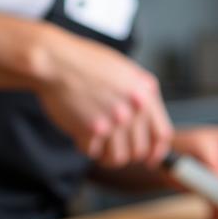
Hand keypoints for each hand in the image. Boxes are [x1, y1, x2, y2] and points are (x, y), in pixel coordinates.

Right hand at [31, 24, 171, 168]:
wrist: (55, 60)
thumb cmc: (84, 61)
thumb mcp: (123, 70)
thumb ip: (138, 93)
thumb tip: (146, 120)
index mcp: (145, 91)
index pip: (162, 134)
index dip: (156, 151)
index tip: (149, 158)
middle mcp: (134, 106)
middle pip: (140, 150)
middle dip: (126, 152)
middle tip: (112, 146)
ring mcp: (114, 119)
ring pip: (118, 157)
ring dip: (106, 154)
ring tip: (95, 141)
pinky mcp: (92, 129)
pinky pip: (93, 152)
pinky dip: (85, 146)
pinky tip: (79, 132)